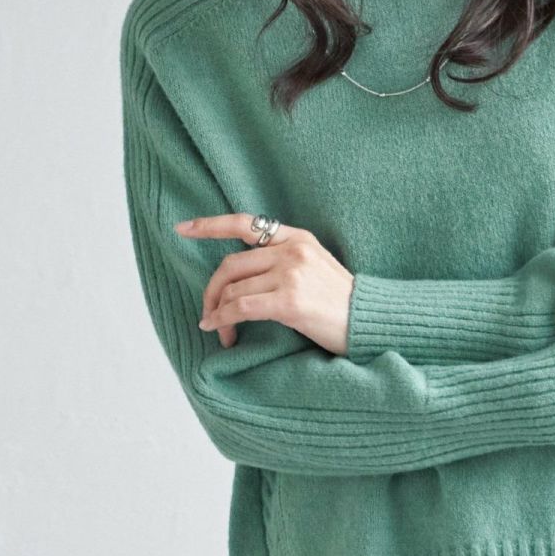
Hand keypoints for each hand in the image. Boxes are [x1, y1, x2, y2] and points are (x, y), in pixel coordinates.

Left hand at [173, 215, 354, 354]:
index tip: (182, 228)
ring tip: (219, 330)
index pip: (245, 223)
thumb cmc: (343, 304)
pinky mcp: (289, 301)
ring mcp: (291, 275)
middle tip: (207, 312)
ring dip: (218, 313)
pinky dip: (223, 320)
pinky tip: (221, 332)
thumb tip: (242, 278)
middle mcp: (293, 251)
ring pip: (232, 290)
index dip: (209, 225)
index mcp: (299, 239)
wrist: (372, 323)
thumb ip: (284, 262)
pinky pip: (241, 308)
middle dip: (211, 291)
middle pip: (230, 265)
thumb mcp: (317, 268)